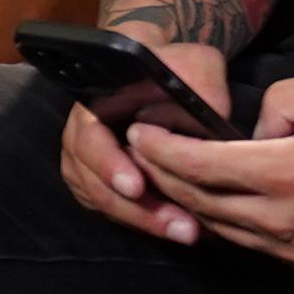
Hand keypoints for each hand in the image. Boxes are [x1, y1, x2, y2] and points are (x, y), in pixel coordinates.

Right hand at [55, 36, 237, 239]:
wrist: (155, 77)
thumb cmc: (173, 67)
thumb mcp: (193, 62)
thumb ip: (201, 82)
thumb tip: (213, 114)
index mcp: (93, 102)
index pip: (90, 139)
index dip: (110, 165)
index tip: (137, 187)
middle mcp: (80, 135)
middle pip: (95, 183)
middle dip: (136, 209)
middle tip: (178, 226)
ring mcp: (86, 163)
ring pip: (104, 202)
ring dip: (144, 221)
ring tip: (186, 231)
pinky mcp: (98, 184)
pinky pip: (112, 210)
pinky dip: (140, 222)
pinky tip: (173, 227)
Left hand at [130, 65, 293, 265]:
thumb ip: (284, 100)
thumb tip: (256, 128)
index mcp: (287, 175)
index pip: (202, 165)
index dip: (162, 149)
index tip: (138, 132)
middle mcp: (283, 220)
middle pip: (199, 201)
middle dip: (161, 175)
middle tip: (139, 151)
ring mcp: (293, 248)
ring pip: (219, 227)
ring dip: (186, 201)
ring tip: (164, 175)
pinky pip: (247, 242)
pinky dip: (220, 219)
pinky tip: (211, 200)